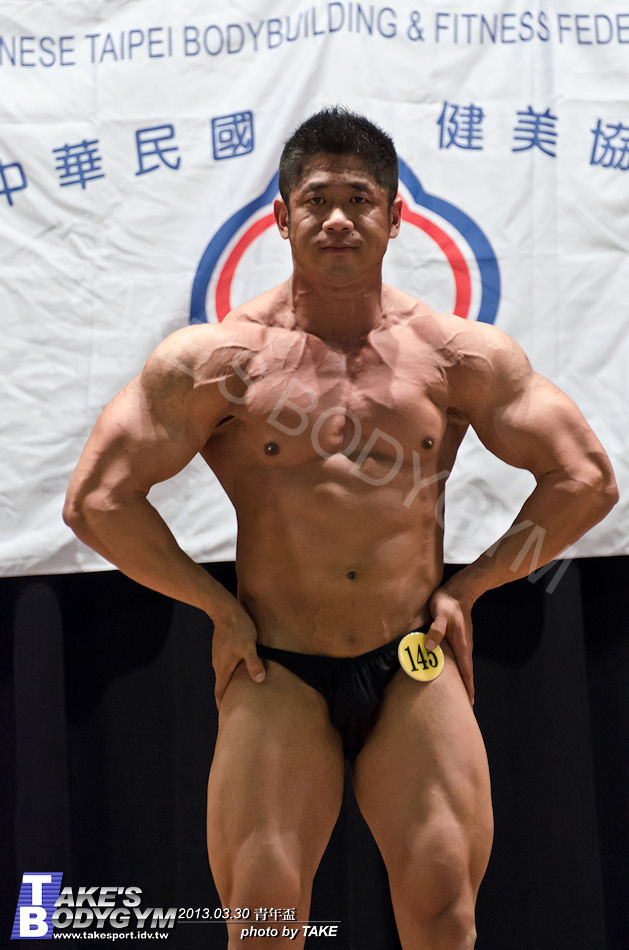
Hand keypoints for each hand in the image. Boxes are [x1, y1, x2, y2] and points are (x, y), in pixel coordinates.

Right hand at [210, 603, 265, 706]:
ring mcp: (219, 655)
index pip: (220, 693)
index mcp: (224, 668)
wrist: (224, 610)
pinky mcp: (222, 647)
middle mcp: (218, 664)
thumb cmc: (238, 629)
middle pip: (221, 686)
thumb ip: (254, 664)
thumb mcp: (249, 647)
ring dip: (229, 684)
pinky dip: (231, 672)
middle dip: (227, 698)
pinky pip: (225, 664)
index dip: (223, 705)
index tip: (225, 717)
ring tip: (239, 691)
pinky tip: (240, 670)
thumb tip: (259, 680)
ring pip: (223, 674)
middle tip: (234, 709)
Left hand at [426, 586, 473, 704]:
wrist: (460, 590)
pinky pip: (459, 660)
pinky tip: (451, 674)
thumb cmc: (448, 602)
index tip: (469, 704)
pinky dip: (458, 671)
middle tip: (463, 707)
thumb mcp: (440, 613)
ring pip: (463, 667)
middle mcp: (464, 647)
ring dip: (462, 681)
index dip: (467, 688)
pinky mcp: (459, 639)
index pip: (466, 672)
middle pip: (467, 673)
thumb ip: (436, 629)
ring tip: (457, 696)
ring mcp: (463, 644)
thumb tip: (429, 646)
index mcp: (461, 645)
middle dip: (466, 690)